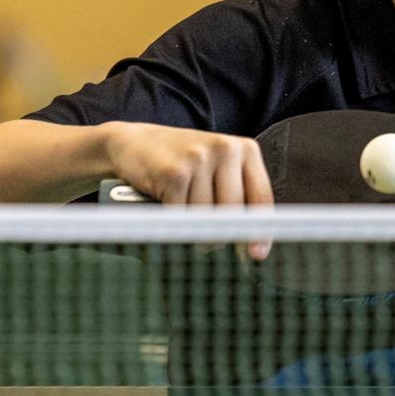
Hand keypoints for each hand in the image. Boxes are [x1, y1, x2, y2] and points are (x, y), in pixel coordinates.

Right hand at [104, 123, 274, 256]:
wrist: (133, 142)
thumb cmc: (180, 161)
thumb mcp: (216, 167)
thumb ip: (236, 194)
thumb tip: (249, 240)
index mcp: (245, 149)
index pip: (261, 197)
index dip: (260, 230)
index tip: (257, 253)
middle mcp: (226, 149)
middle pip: (234, 212)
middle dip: (219, 234)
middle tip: (206, 240)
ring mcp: (200, 159)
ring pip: (207, 217)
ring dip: (193, 228)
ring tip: (182, 215)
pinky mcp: (175, 173)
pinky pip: (182, 215)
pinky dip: (174, 221)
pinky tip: (168, 208)